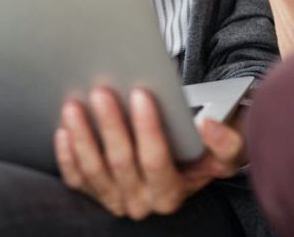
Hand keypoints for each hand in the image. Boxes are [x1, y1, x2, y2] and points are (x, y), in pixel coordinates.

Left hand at [54, 87, 242, 219]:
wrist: (189, 162)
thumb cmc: (207, 150)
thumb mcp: (231, 148)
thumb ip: (226, 141)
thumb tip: (206, 126)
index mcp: (172, 192)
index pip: (156, 160)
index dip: (147, 127)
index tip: (140, 93)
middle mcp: (142, 202)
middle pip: (121, 162)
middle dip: (110, 125)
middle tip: (101, 92)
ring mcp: (115, 199)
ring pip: (94, 171)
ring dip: (82, 137)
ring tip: (74, 105)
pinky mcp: (95, 192)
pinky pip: (76, 178)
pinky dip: (67, 155)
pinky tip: (63, 129)